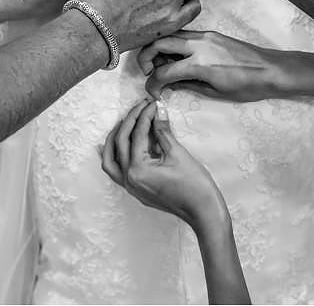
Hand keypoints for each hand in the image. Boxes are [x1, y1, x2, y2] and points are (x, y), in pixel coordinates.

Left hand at [101, 99, 226, 230]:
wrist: (203, 211)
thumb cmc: (195, 185)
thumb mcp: (178, 153)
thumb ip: (163, 131)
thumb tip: (157, 111)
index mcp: (138, 169)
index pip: (137, 135)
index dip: (145, 115)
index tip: (152, 103)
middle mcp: (129, 179)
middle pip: (120, 143)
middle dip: (130, 121)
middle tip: (141, 107)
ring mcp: (131, 187)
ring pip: (110, 160)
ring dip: (114, 139)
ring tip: (123, 123)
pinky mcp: (136, 190)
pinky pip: (116, 172)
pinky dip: (114, 156)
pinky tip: (117, 146)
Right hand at [138, 30, 285, 101]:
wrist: (270, 70)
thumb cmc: (247, 86)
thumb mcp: (215, 92)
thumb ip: (188, 85)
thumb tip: (170, 84)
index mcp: (199, 64)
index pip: (162, 72)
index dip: (152, 85)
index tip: (153, 93)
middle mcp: (198, 45)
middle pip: (158, 44)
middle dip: (146, 58)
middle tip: (148, 72)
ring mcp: (204, 36)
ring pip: (170, 35)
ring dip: (159, 48)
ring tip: (162, 65)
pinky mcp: (211, 34)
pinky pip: (184, 35)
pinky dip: (174, 44)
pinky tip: (178, 58)